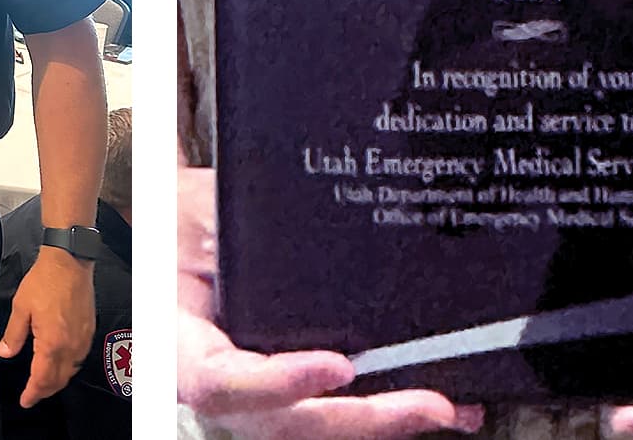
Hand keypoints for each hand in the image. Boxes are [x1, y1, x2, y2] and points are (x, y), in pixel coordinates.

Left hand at [0, 245, 95, 407]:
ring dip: (57, 381)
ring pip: (71, 371)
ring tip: (44, 383)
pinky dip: (69, 367)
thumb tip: (5, 353)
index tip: (25, 401)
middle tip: (32, 395)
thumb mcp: (21, 308)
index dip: (33, 393)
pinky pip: (79, 358)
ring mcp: (82, 338)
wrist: (69, 262)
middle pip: (59, 380)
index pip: (42, 378)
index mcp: (52, 342)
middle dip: (45, 391)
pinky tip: (61, 364)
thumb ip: (13, 335)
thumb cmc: (45, 281)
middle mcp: (70, 344)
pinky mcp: (88, 329)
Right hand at [177, 167, 481, 438]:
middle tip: (427, 405)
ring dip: (384, 422)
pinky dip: (383, 410)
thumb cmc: (183, 221)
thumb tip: (298, 224)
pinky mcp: (290, 386)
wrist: (181, 231)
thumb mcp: (201, 213)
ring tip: (451, 409)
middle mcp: (219, 383)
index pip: (221, 381)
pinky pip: (333, 410)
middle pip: (284, 423)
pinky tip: (437, 404)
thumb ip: (230, 227)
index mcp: (182, 342)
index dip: (279, 382)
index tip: (337, 366)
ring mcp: (256, 393)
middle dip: (361, 420)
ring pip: (316, 426)